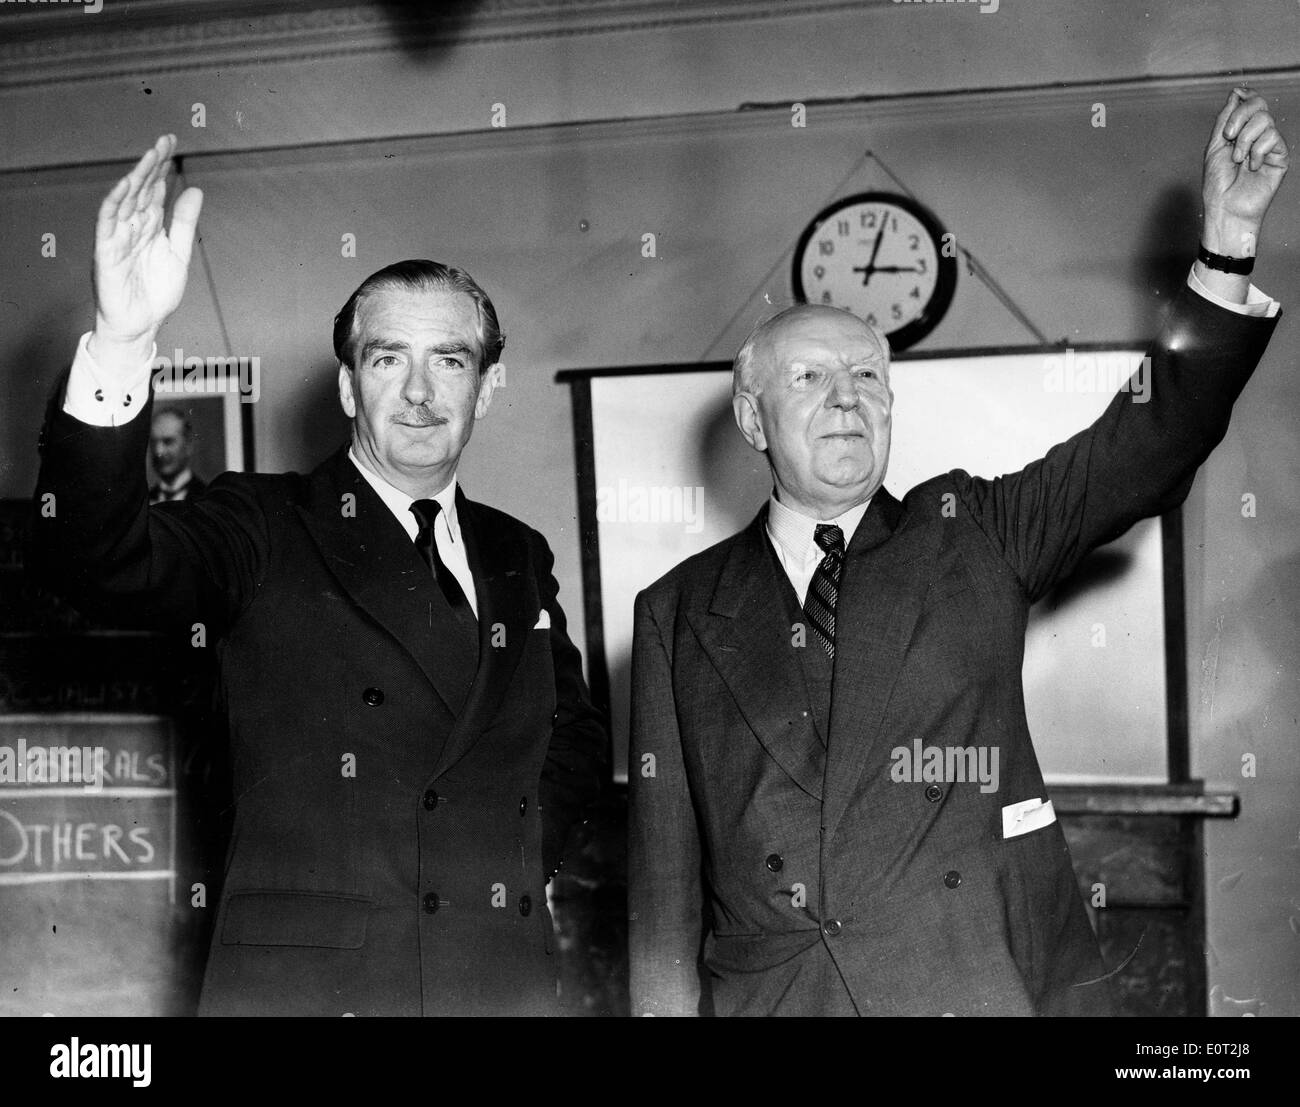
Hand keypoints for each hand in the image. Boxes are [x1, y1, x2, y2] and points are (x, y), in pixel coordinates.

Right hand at [90, 134, 202, 372]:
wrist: (142, 325)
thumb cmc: (156, 293)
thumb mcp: (178, 253)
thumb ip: (184, 223)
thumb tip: (196, 191)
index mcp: (149, 226)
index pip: (155, 190)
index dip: (162, 167)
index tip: (172, 144)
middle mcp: (133, 227)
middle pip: (142, 190)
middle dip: (152, 165)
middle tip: (164, 141)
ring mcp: (119, 237)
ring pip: (126, 200)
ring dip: (137, 177)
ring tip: (150, 155)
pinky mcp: (107, 251)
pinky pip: (109, 223)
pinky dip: (116, 203)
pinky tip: (126, 184)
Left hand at [1201, 88, 1287, 253]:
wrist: (1226, 208)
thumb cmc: (1218, 184)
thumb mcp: (1215, 147)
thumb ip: (1224, 120)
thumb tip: (1236, 93)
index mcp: (1240, 131)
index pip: (1250, 102)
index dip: (1244, 97)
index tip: (1235, 99)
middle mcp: (1256, 135)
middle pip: (1259, 104)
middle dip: (1239, 117)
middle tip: (1228, 137)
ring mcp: (1269, 145)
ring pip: (1265, 120)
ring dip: (1244, 140)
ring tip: (1238, 160)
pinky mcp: (1280, 156)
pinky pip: (1272, 137)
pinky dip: (1257, 151)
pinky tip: (1252, 166)